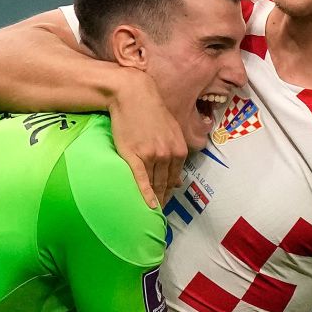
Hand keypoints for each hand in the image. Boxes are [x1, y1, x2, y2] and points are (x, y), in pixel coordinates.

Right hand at [108, 71, 185, 206]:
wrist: (132, 94)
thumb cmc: (150, 111)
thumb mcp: (170, 131)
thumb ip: (175, 154)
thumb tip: (178, 181)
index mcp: (179, 149)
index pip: (174, 178)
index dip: (169, 193)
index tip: (165, 204)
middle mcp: (169, 154)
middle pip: (165, 184)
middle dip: (163, 200)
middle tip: (158, 216)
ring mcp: (152, 155)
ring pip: (154, 183)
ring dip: (154, 199)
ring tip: (150, 213)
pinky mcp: (135, 155)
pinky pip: (141, 179)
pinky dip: (145, 194)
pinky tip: (148, 206)